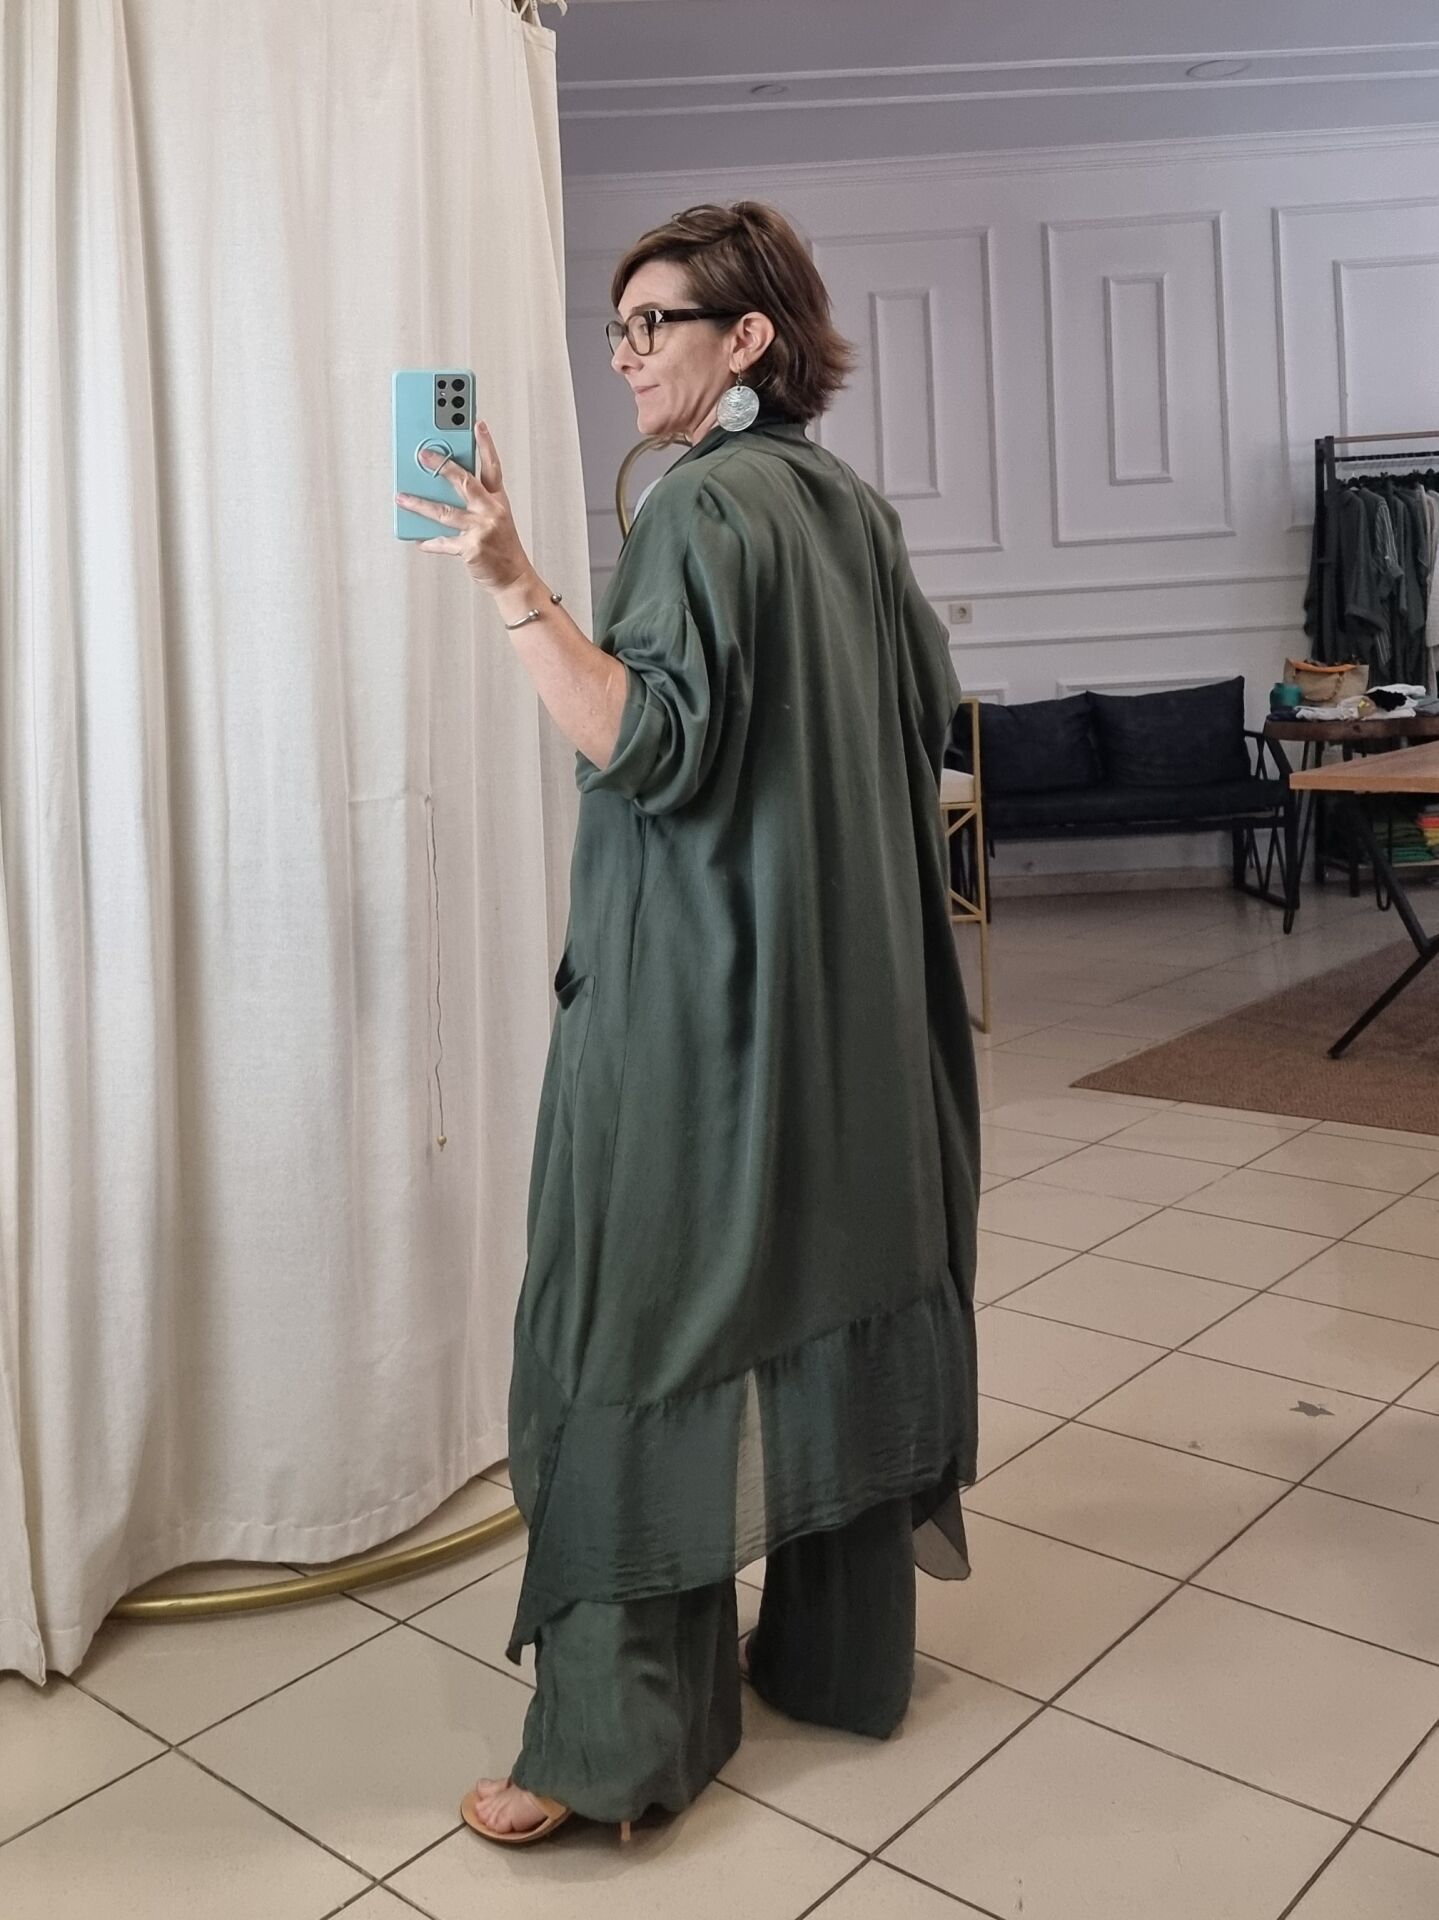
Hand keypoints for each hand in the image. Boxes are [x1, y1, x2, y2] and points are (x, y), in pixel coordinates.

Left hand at [396, 421, 531, 594]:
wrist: (514, 579)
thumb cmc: (502, 547)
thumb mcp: (495, 518)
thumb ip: (474, 501)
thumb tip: (440, 488)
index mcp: (498, 500)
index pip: (492, 466)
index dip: (486, 444)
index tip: (477, 423)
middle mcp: (491, 511)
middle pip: (465, 481)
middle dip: (442, 466)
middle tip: (423, 454)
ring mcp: (481, 529)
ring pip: (444, 512)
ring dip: (419, 504)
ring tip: (402, 496)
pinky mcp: (471, 548)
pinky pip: (443, 542)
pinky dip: (428, 541)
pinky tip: (417, 538)